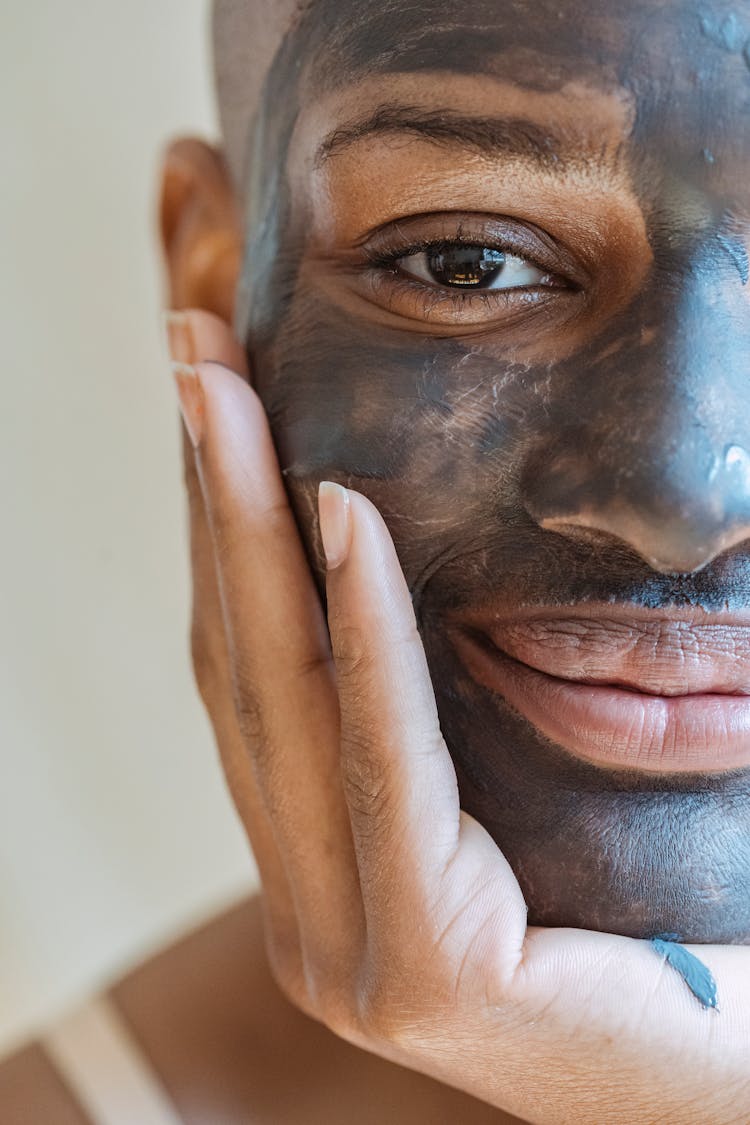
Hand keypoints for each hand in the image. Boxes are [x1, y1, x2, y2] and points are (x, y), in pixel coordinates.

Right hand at [168, 310, 749, 1124]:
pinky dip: (362, 632)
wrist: (740, 1056)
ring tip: (225, 398)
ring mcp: (348, 952)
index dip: (220, 530)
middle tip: (193, 356)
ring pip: (289, 703)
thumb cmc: (649, 907)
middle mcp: (309, 907)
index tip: (211, 402)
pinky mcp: (418, 968)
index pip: (255, 673)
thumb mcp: (503, 777)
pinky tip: (342, 512)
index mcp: (322, 863)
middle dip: (211, 502)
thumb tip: (373, 554)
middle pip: (249, 669)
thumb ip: (424, 710)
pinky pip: (383, 764)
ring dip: (252, 534)